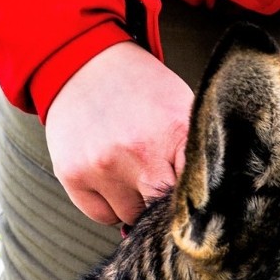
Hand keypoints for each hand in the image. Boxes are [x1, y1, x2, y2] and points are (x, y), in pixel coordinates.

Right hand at [45, 41, 193, 224]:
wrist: (83, 62)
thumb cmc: (142, 92)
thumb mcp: (181, 110)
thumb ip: (198, 155)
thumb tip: (206, 207)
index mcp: (175, 133)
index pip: (197, 193)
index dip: (195, 198)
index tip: (191, 193)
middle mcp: (139, 152)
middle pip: (163, 211)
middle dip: (163, 201)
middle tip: (158, 177)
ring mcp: (103, 166)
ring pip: (132, 217)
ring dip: (135, 202)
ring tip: (129, 168)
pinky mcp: (73, 175)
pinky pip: (102, 216)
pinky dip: (109, 205)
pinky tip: (109, 174)